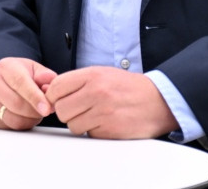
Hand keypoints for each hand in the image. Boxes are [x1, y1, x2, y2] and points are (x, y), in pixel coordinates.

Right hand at [0, 58, 57, 129]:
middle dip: (36, 111)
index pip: (20, 83)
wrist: (1, 80)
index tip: (47, 109)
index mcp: (5, 67)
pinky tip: (25, 116)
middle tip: (46, 109)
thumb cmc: (20, 74)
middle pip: (17, 104)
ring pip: (14, 119)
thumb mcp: (34, 69)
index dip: (35, 97)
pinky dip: (23, 124)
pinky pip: (10, 127)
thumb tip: (49, 87)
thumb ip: (46, 76)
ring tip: (35, 110)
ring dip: (31, 119)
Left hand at [44, 67, 178, 138]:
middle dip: (66, 112)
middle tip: (78, 109)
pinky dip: (93, 131)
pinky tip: (104, 123)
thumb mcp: (102, 73)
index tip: (59, 99)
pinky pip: (88, 134)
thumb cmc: (127, 87)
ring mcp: (103, 112)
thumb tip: (48, 90)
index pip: (56, 87)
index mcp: (92, 75)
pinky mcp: (110, 130)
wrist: (159, 101)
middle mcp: (96, 93)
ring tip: (93, 116)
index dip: (54, 96)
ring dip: (79, 123)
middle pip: (60, 109)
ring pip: (72, 125)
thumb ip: (76, 81)